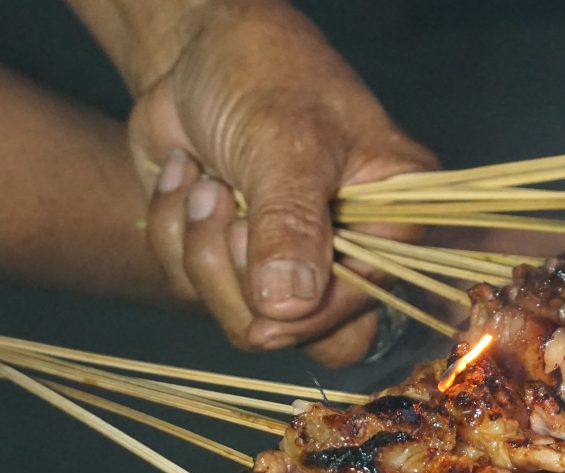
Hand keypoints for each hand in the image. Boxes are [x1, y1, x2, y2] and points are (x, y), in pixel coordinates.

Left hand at [103, 1, 435, 363]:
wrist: (192, 51)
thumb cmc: (263, 75)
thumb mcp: (286, 144)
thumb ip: (293, 226)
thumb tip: (289, 309)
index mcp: (392, 219)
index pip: (365, 303)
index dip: (307, 304)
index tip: (262, 259)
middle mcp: (347, 249)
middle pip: (300, 330)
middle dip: (242, 275)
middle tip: (227, 205)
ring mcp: (286, 258)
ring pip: (240, 316)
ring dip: (201, 245)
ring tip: (204, 181)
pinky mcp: (230, 258)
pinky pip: (192, 288)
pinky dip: (172, 232)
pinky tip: (183, 177)